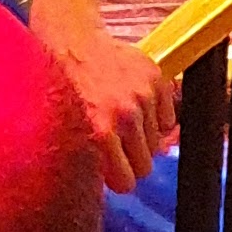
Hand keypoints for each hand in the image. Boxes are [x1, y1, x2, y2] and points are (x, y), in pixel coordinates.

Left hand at [36, 11, 174, 194]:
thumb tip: (94, 192)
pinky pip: (169, 118)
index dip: (117, 179)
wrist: (70, 39)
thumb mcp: (63, 128)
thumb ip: (83, 160)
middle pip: (145, 166)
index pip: (125, 182)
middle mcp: (124, 115)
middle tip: (116, 147)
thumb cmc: (62, 85)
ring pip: (157, 143)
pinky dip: (156, 117)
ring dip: (141, 137)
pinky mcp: (156, 78)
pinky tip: (134, 105)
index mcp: (98, 133)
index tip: (111, 172)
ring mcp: (143, 96)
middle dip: (131, 161)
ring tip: (119, 118)